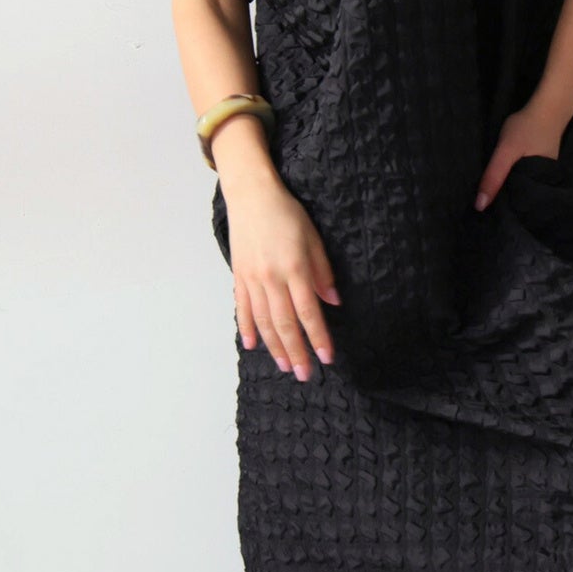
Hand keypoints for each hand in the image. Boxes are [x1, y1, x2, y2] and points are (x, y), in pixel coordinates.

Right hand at [225, 179, 341, 379]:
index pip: (309, 313)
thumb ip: (322, 272)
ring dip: (274, 347)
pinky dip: (247, 328)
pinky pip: (243, 308)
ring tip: (284, 365)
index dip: (318, 338)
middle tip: (304, 374)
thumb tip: (333, 301)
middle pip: (285, 324)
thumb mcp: (313, 238)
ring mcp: (252, 279)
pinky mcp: (239, 276)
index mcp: (294, 269)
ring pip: (263, 322)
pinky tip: (252, 345)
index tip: (326, 357)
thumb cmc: (286, 213)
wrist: (251, 196)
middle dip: (296, 352)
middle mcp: (272, 279)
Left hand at [474, 102, 567, 211]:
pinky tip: (506, 179)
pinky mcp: (542, 166)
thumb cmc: (527, 128)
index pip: (521, 208)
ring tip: (494, 196)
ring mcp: (545, 175)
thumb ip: (494, 176)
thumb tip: (480, 206)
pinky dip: (517, 180)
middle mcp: (545, 185)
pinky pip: (528, 179)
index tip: (490, 217)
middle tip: (487, 208)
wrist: (547, 107)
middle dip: (508, 204)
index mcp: (541, 188)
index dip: (506, 212)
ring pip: (525, 189)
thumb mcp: (506, 151)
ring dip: (512, 191)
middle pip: (523, 200)